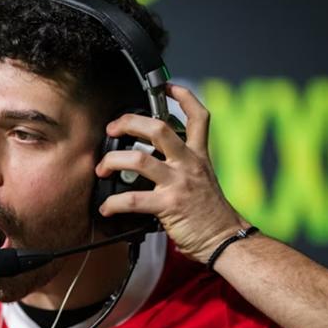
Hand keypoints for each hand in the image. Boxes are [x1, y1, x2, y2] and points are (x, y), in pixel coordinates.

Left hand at [95, 83, 248, 263]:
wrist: (225, 240)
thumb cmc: (211, 215)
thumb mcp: (204, 180)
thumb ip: (183, 166)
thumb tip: (155, 160)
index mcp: (198, 156)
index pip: (199, 117)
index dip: (184, 97)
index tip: (168, 87)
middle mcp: (188, 164)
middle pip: (158, 128)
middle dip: (128, 122)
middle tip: (112, 129)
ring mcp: (178, 183)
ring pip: (138, 158)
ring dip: (112, 161)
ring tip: (101, 169)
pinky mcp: (168, 205)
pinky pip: (132, 199)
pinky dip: (112, 203)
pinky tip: (106, 208)